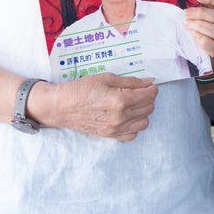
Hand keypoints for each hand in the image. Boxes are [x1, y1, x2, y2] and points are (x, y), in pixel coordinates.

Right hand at [30, 73, 157, 141]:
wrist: (62, 106)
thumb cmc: (82, 89)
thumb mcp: (107, 78)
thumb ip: (131, 81)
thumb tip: (149, 82)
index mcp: (120, 100)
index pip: (149, 95)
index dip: (152, 88)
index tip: (148, 84)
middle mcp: (120, 117)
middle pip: (149, 108)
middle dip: (148, 98)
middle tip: (138, 91)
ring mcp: (115, 129)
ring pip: (144, 122)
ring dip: (143, 112)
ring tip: (133, 104)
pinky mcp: (110, 135)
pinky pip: (132, 135)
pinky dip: (134, 126)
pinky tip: (127, 117)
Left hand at [185, 0, 213, 58]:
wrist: (212, 41)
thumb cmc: (211, 21)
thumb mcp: (211, 8)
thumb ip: (206, 1)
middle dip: (201, 14)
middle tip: (187, 13)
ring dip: (200, 26)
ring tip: (188, 23)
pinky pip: (212, 47)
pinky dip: (201, 39)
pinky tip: (193, 34)